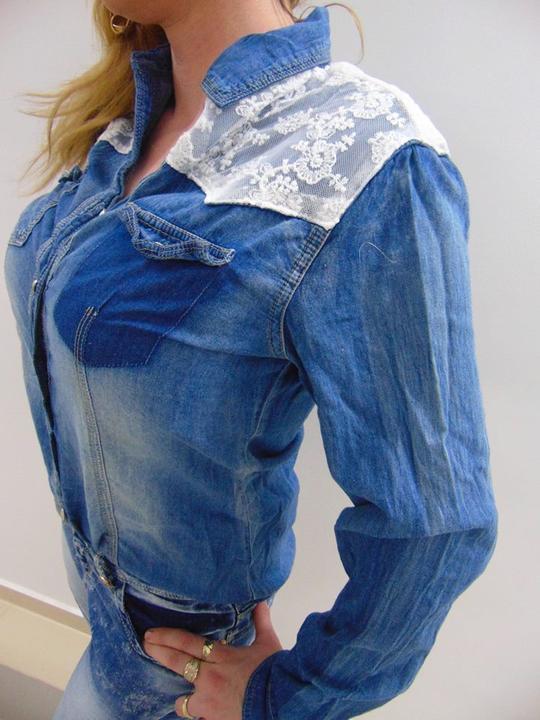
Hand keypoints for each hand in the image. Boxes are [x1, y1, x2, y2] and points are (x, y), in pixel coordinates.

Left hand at [142, 600, 282, 719]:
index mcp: (222, 657)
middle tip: (145, 644)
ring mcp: (209, 702)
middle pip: (177, 662)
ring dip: (183, 700)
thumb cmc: (275, 672)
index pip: (188, 643)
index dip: (168, 637)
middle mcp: (210, 678)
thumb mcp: (269, 645)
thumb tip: (261, 604)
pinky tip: (203, 715)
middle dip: (158, 652)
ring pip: (183, 702)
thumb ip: (262, 624)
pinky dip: (201, 717)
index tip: (152, 634)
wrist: (283, 702)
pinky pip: (199, 719)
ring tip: (182, 700)